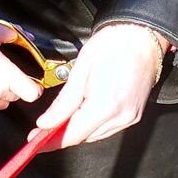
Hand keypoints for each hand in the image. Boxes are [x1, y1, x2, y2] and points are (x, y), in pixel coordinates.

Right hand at [0, 21, 43, 110]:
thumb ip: (13, 33)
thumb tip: (25, 36)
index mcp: (6, 75)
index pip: (33, 93)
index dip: (36, 86)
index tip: (32, 78)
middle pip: (19, 96)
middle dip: (17, 85)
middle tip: (7, 70)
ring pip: (4, 101)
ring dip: (3, 92)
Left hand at [30, 22, 168, 150]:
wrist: (141, 36)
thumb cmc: (113, 45)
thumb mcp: (80, 70)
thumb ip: (63, 102)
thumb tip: (46, 122)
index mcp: (107, 104)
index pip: (74, 134)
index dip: (52, 140)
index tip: (35, 142)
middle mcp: (121, 116)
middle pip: (84, 137)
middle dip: (62, 134)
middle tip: (43, 126)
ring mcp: (130, 118)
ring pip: (95, 135)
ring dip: (77, 129)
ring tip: (63, 115)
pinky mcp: (134, 115)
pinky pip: (107, 128)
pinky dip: (91, 124)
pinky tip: (83, 111)